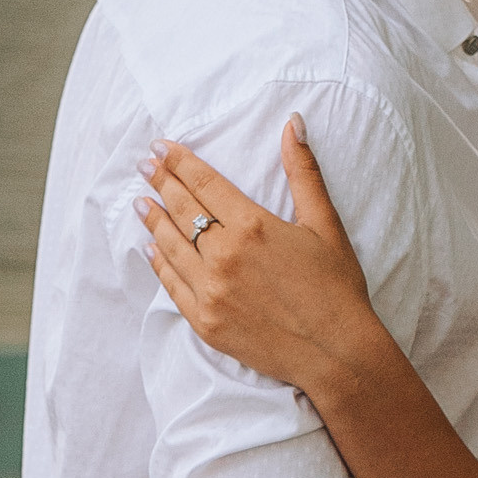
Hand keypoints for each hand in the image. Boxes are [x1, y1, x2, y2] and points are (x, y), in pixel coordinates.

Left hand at [138, 124, 376, 390]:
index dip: (180, 162)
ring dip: (153, 220)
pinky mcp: (205, 322)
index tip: (160, 147)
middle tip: (144, 165)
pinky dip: (158, 263)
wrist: (335, 353)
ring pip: (170, 246)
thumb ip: (303, 172)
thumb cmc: (336, 288)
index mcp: (252, 226)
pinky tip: (151, 249)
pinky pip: (171, 285)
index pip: (204, 184)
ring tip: (141, 202)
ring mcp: (210, 291)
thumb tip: (293, 123)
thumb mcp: (325, 224)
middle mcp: (224, 256)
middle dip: (160, 183)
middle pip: (182, 209)